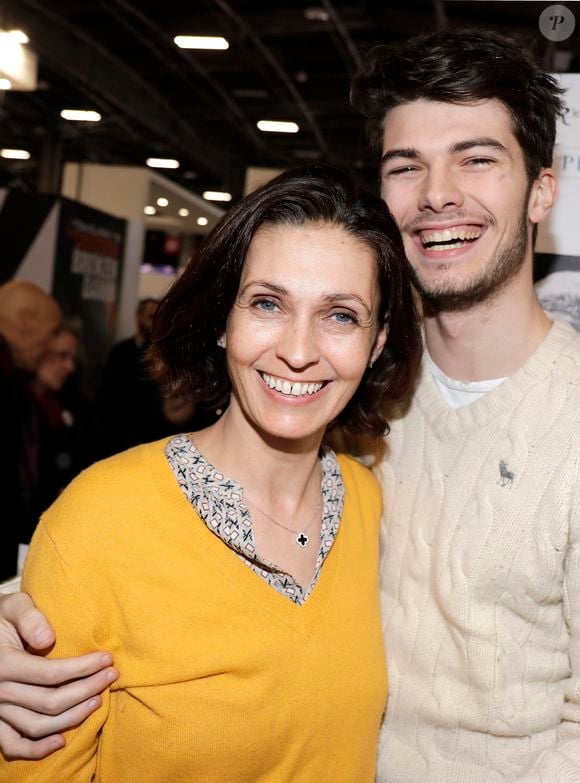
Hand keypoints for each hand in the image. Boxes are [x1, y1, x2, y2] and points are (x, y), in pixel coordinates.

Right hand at [0, 592, 117, 759]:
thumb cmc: (2, 617)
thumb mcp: (13, 606)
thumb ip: (29, 618)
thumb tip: (48, 639)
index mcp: (5, 664)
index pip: (51, 674)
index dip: (83, 668)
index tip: (107, 659)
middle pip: (50, 702)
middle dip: (86, 689)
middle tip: (112, 676)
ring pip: (38, 725)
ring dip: (72, 717)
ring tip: (97, 700)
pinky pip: (13, 744)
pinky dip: (36, 749)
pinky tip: (62, 740)